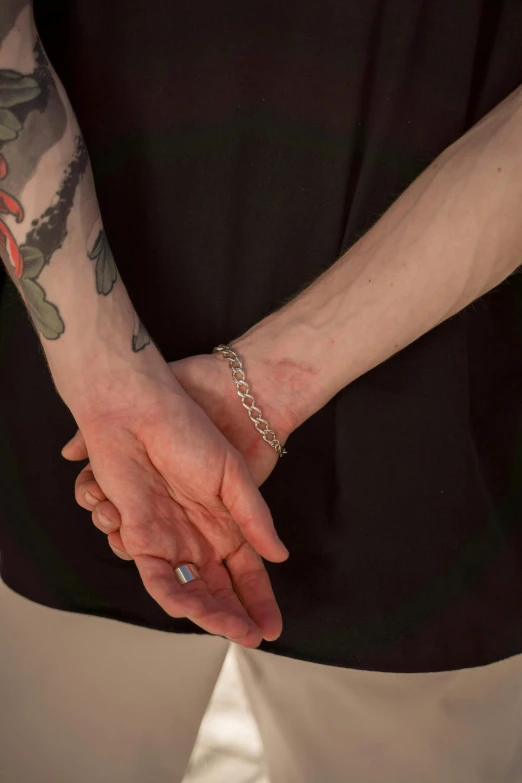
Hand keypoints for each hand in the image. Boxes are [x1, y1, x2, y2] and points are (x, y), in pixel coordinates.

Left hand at [63, 363, 289, 648]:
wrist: (139, 412)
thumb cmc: (189, 432)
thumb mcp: (233, 475)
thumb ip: (254, 517)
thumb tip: (279, 556)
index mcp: (225, 523)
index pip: (246, 572)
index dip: (260, 600)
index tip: (272, 626)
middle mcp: (198, 537)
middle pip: (219, 589)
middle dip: (235, 615)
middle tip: (252, 634)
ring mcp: (169, 540)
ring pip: (190, 591)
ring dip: (208, 613)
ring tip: (229, 626)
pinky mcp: (139, 537)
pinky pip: (156, 577)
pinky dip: (173, 595)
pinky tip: (189, 607)